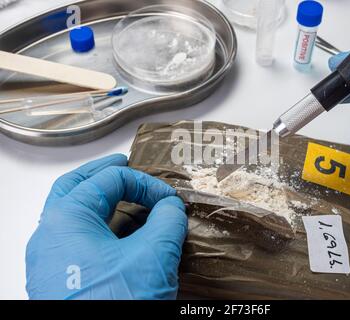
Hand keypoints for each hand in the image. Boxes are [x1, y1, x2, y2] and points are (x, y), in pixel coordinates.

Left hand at [26, 154, 187, 299]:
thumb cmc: (115, 305)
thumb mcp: (154, 255)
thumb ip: (167, 220)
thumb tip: (171, 208)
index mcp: (66, 219)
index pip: (110, 179)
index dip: (146, 183)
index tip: (169, 199)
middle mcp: (50, 236)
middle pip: (75, 187)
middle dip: (104, 173)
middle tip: (125, 165)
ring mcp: (51, 260)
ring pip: (73, 214)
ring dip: (100, 200)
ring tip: (125, 197)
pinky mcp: (60, 280)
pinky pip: (77, 240)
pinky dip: (99, 227)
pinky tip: (120, 234)